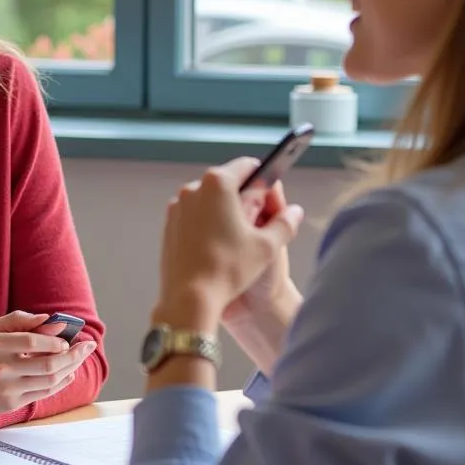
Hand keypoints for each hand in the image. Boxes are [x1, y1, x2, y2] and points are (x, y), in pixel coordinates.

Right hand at [0, 312, 97, 417]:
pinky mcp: (11, 404)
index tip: (68, 337)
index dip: (55, 340)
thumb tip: (49, 319)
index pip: (32, 342)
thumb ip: (19, 321)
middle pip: (48, 364)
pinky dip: (61, 383)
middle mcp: (2, 369)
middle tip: (88, 345)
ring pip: (50, 381)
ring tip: (81, 357)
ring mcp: (8, 389)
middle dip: (74, 354)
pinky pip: (43, 394)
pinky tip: (69, 373)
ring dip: (71, 368)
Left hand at [157, 159, 303, 328]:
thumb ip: (284, 223)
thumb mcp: (267, 247)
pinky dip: (207, 224)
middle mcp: (193, 188)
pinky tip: (217, 248)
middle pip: (227, 183)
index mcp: (218, 184)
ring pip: (209, 200)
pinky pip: (194, 216)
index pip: (248, 166)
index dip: (264, 177)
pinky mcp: (169, 224)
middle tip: (258, 224)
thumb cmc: (228, 269)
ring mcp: (177, 206)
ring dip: (224, 212)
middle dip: (244, 198)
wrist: (190, 298)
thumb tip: (295, 212)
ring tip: (238, 240)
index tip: (270, 195)